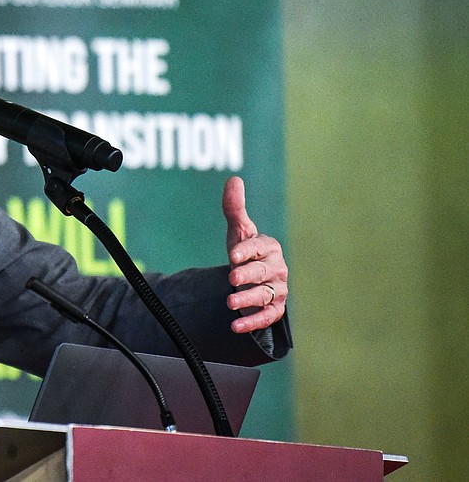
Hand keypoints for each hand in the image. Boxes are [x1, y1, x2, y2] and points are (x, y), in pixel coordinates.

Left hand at [222, 176, 286, 333]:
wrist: (253, 278)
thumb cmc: (245, 251)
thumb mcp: (238, 231)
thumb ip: (234, 208)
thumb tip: (234, 179)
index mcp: (268, 247)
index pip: (259, 247)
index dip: (246, 251)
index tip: (233, 254)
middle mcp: (276, 269)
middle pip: (262, 272)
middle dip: (248, 275)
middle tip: (232, 278)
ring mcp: (277, 290)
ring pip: (265, 295)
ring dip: (248, 300)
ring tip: (229, 302)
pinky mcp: (274, 309)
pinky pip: (267, 317)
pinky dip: (253, 323)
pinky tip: (236, 326)